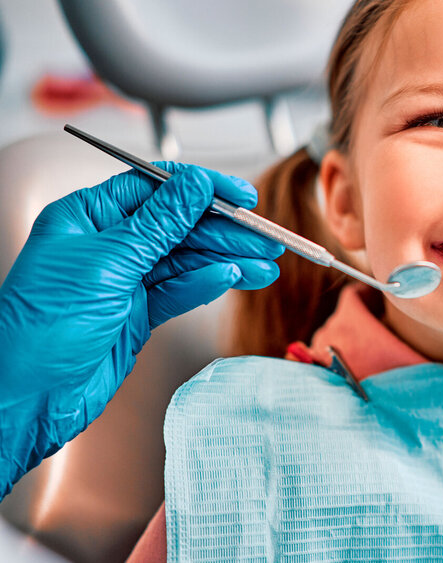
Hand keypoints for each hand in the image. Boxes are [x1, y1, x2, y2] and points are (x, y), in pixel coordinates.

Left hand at [0, 163, 282, 495]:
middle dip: (225, 231)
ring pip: (187, 261)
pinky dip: (207, 284)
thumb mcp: (108, 263)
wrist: (28, 397)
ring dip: (227, 261)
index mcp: (87, 218)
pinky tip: (232, 280)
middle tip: (264, 238)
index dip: (201, 189)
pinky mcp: (138, 314)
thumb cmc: (41, 329)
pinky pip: (181, 291)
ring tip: (263, 266)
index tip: (240, 195)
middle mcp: (107, 245)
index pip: (155, 188)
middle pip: (179, 226)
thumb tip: (195, 186)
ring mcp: (124, 281)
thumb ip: (159, 224)